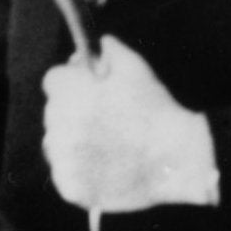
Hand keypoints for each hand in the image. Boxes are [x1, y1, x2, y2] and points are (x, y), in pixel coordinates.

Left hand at [41, 34, 218, 211]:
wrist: (176, 159)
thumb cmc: (155, 109)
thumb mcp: (135, 67)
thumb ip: (110, 50)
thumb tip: (98, 45)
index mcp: (66, 89)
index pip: (55, 80)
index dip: (75, 84)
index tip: (93, 93)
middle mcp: (55, 122)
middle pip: (55, 113)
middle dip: (74, 113)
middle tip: (106, 122)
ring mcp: (59, 157)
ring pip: (57, 144)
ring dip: (74, 142)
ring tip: (108, 147)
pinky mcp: (68, 186)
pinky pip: (64, 174)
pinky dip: (80, 172)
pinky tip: (105, 168)